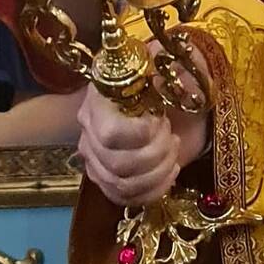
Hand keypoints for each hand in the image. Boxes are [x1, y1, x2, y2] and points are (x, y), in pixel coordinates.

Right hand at [77, 77, 209, 207]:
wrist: (173, 99)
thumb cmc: (169, 79)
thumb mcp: (171, 64)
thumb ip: (171, 68)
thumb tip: (173, 76)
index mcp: (99, 99)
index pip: (111, 133)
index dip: (141, 134)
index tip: (161, 119)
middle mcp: (90, 132)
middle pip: (118, 164)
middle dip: (155, 153)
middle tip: (171, 134)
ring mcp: (96, 159)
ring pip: (122, 185)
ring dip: (158, 172)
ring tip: (173, 150)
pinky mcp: (108, 180)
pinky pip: (125, 198)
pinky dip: (154, 190)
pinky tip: (170, 171)